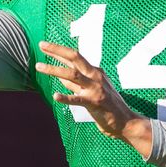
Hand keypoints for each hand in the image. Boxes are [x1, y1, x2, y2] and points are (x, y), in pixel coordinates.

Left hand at [36, 41, 152, 156]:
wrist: (126, 122)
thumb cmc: (108, 106)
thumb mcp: (92, 90)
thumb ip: (76, 84)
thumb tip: (60, 76)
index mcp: (94, 71)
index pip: (74, 57)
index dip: (58, 51)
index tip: (44, 46)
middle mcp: (95, 76)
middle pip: (74, 57)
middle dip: (57, 50)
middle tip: (42, 44)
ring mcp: (95, 89)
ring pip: (72, 75)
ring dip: (54, 69)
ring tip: (39, 66)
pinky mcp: (94, 103)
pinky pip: (77, 99)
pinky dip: (66, 97)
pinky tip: (55, 96)